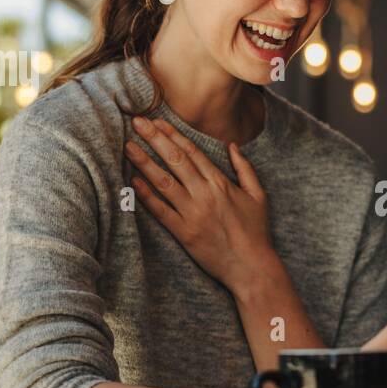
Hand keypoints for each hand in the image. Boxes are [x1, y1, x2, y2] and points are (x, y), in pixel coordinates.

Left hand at [125, 117, 272, 291]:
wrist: (251, 266)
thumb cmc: (256, 232)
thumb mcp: (258, 195)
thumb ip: (245, 168)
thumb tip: (233, 145)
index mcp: (221, 183)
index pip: (193, 152)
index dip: (173, 135)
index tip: (158, 121)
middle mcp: (205, 194)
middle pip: (175, 160)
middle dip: (155, 138)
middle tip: (137, 122)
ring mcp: (193, 213)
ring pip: (164, 182)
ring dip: (144, 162)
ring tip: (128, 146)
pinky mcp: (184, 233)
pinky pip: (161, 211)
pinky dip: (146, 195)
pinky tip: (133, 181)